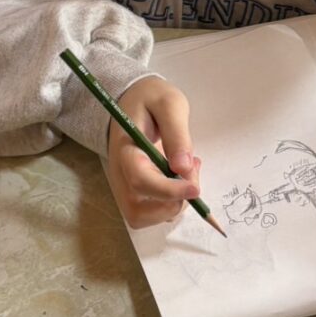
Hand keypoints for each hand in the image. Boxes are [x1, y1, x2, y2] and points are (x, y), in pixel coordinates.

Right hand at [106, 76, 199, 228]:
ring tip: (188, 171)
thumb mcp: (169, 103)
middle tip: (193, 173)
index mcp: (125, 150)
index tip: (195, 188)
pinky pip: (151, 212)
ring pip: (144, 217)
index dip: (170, 191)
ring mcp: (125, 185)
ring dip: (174, 205)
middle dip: (172, 203)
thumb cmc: (151, 98)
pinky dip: (172, 203)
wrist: (132, 100)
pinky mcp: (135, 190)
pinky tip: (181, 176)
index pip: (141, 181)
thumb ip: (176, 133)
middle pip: (138, 211)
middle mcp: (120, 174)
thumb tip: (183, 168)